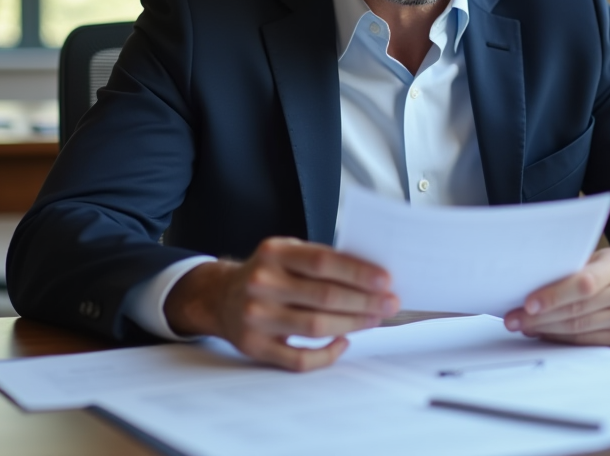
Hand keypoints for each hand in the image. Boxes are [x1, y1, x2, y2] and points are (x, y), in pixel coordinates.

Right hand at [164, 237, 398, 370]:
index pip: (323, 262)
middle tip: (390, 303)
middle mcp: (261, 284)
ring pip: (315, 327)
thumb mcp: (287, 252)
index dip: (358, 273)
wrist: (219, 296)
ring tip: (374, 319)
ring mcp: (256, 318)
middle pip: (324, 296)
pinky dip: (326, 353)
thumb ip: (320, 260)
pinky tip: (343, 341)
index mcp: (273, 253)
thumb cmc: (267, 273)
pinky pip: (299, 358)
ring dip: (353, 324)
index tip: (385, 280)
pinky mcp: (254, 347)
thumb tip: (371, 276)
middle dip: (364, 301)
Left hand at [502, 248, 609, 345]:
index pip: (585, 283)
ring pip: (580, 328)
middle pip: (579, 309)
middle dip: (541, 316)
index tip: (528, 303)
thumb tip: (526, 282)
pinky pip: (586, 341)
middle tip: (515, 319)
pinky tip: (543, 332)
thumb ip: (568, 266)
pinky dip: (561, 338)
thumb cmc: (604, 268)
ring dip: (546, 329)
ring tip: (523, 326)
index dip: (554, 295)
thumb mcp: (593, 257)